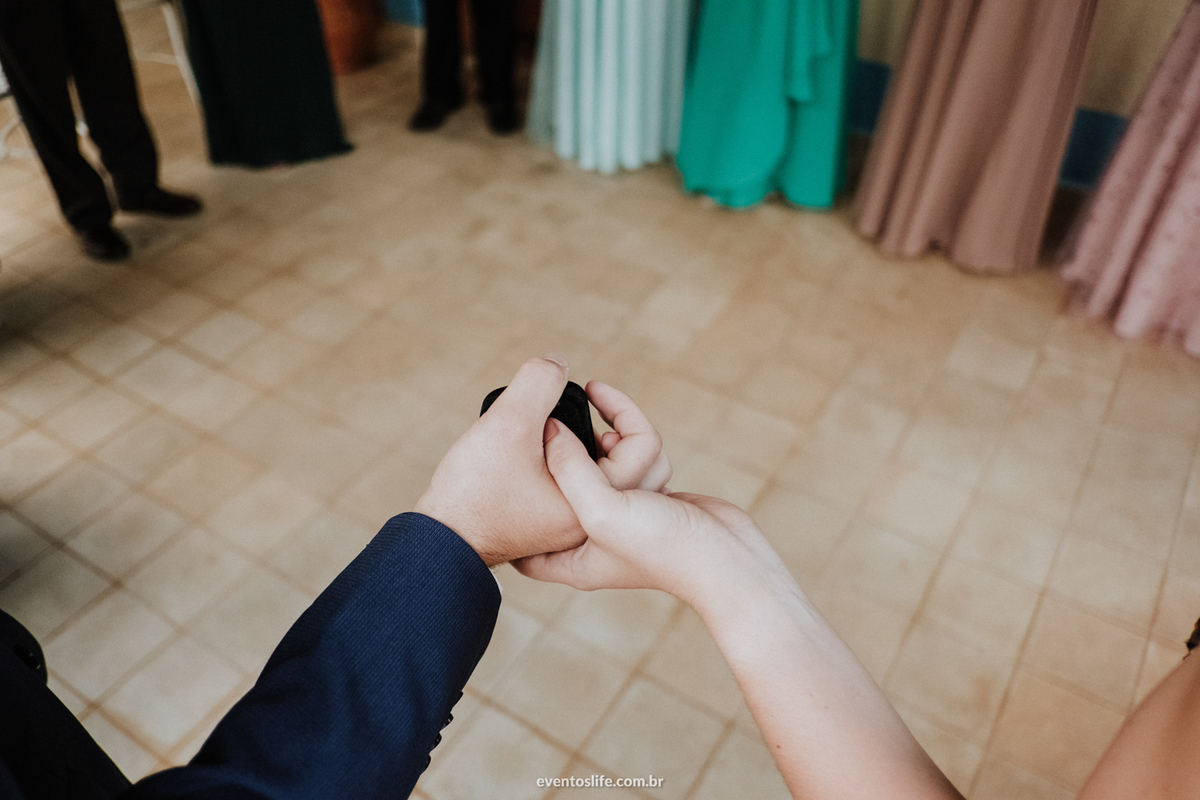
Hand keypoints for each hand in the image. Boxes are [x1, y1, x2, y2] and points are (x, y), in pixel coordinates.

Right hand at [413, 358, 671, 566]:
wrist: (440, 540)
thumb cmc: (474, 490)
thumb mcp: (509, 423)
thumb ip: (539, 383)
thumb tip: (559, 361)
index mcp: (598, 506)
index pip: (641, 447)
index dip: (619, 406)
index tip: (588, 388)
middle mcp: (594, 525)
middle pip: (632, 465)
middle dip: (614, 428)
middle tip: (581, 409)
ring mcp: (574, 532)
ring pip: (608, 481)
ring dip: (594, 448)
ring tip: (565, 428)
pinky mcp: (552, 530)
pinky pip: (584, 493)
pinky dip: (575, 466)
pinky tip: (545, 450)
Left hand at [514, 416, 783, 610]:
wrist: (728, 560)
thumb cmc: (662, 547)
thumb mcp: (600, 508)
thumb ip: (569, 467)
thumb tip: (551, 429)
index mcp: (570, 558)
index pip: (520, 544)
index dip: (505, 508)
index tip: (494, 468)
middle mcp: (592, 540)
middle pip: (554, 497)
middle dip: (551, 457)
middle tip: (540, 418)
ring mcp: (624, 520)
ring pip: (594, 473)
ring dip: (597, 439)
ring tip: (592, 409)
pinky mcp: (652, 500)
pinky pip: (626, 464)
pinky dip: (626, 441)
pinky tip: (621, 427)